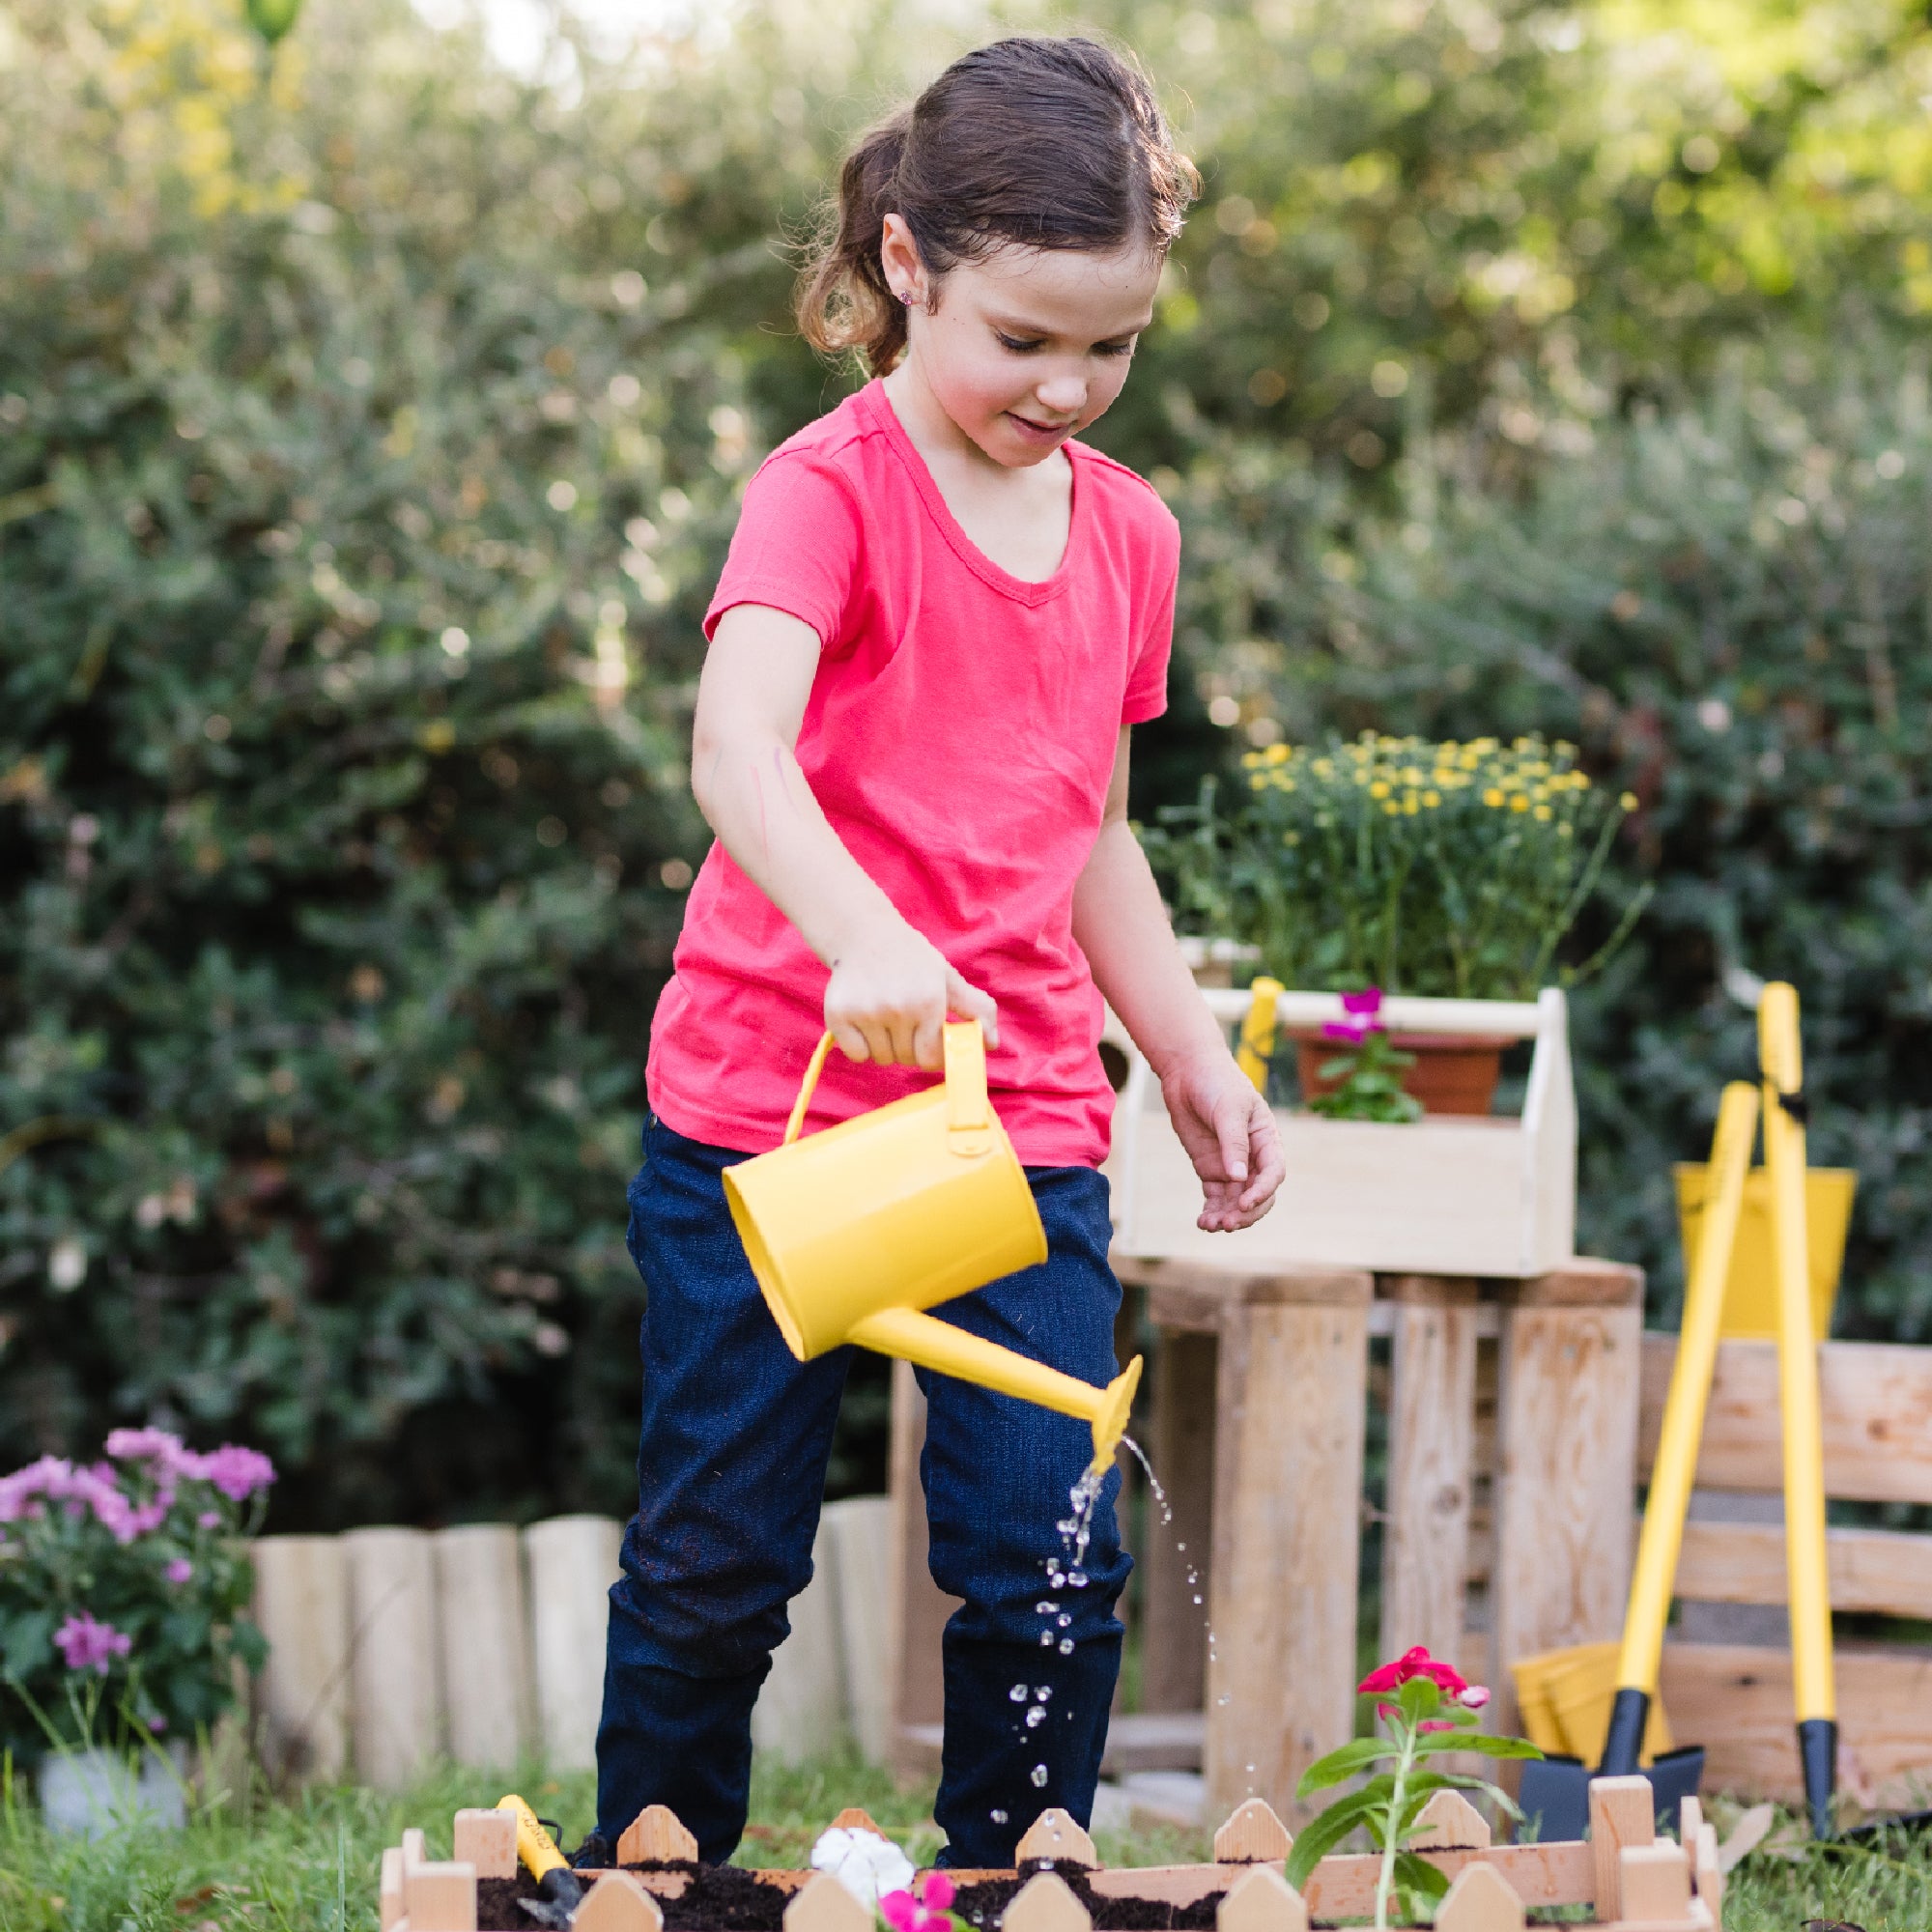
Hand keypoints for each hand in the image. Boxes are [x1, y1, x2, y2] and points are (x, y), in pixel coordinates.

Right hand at [824, 915, 998, 1069]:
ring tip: (885, 1016)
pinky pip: (856, 1054)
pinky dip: (860, 1046)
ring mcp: (865, 1013)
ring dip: (885, 1046)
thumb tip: (992, 1042)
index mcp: (928, 1001)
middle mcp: (897, 1009)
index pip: (930, 1058)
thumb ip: (975, 1009)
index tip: (927, 1039)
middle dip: (909, 1047)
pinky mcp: (838, 1015)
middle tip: (904, 1021)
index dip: (931, 1053)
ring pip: (881, 1058)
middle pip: (906, 1059)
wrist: (864, 934)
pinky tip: (865, 1021)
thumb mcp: (947, 978)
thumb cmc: (912, 959)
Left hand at [1158, 1050, 1284, 1231]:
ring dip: (1227, 1216)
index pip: (1273, 1173)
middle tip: (1227, 1223)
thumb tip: (1238, 1178)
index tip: (1244, 1202)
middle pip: (1259, 1195)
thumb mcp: (1228, 1109)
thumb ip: (1234, 1144)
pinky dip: (1211, 1211)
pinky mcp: (1211, 1170)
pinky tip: (1203, 1222)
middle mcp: (1253, 1157)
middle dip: (1246, 1212)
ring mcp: (1232, 1166)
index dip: (1262, 1191)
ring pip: (1236, 1201)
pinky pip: (1216, 1198)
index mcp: (1267, 1140)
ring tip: (1209, 1225)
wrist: (1188, 1073)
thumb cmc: (1216, 1084)